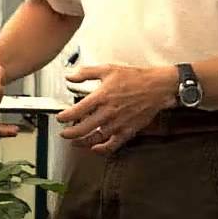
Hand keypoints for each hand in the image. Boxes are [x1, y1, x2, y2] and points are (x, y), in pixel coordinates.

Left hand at [57, 64, 177, 153]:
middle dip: (70, 133)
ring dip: (83, 142)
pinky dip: (103, 149)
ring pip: (96, 138)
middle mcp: (109, 112)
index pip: (77, 111)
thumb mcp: (107, 69)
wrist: (157, 86)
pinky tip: (96, 149)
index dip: (65, 117)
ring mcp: (119, 123)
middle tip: (63, 133)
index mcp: (102, 96)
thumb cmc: (134, 78)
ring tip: (75, 142)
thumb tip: (69, 76)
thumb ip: (86, 72)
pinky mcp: (129, 130)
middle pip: (83, 128)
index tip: (60, 118)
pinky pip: (114, 144)